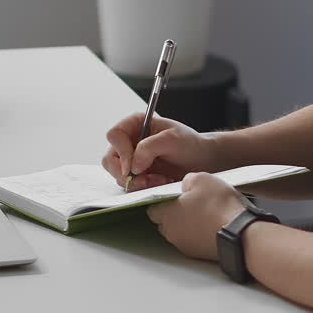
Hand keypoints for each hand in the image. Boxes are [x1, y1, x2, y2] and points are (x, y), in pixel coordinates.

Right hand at [101, 112, 221, 189]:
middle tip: (146, 179)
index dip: (121, 151)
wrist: (202, 161)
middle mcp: (129, 141)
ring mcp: (131, 159)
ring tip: (159, 180)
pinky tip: (159, 182)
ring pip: (118, 175)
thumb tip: (133, 164)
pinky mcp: (136, 175)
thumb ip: (150, 147)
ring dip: (137, 182)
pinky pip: (129, 185)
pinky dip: (142, 188)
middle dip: (127, 173)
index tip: (133, 166)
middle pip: (110, 159)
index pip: (114, 135)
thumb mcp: (173, 139)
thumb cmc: (190, 144)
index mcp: (135, 124)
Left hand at [146, 173, 244, 260]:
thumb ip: (187, 180)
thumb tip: (186, 185)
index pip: (153, 209)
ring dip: (188, 224)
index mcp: (167, 214)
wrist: (240, 232)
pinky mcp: (200, 254)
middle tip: (191, 203)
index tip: (173, 195)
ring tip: (206, 213)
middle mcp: (172, 233)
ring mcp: (186, 246)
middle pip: (165, 222)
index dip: (163, 200)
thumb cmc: (220, 208)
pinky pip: (194, 242)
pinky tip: (213, 225)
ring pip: (180, 233)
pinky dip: (200, 234)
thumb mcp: (201, 179)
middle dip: (175, 213)